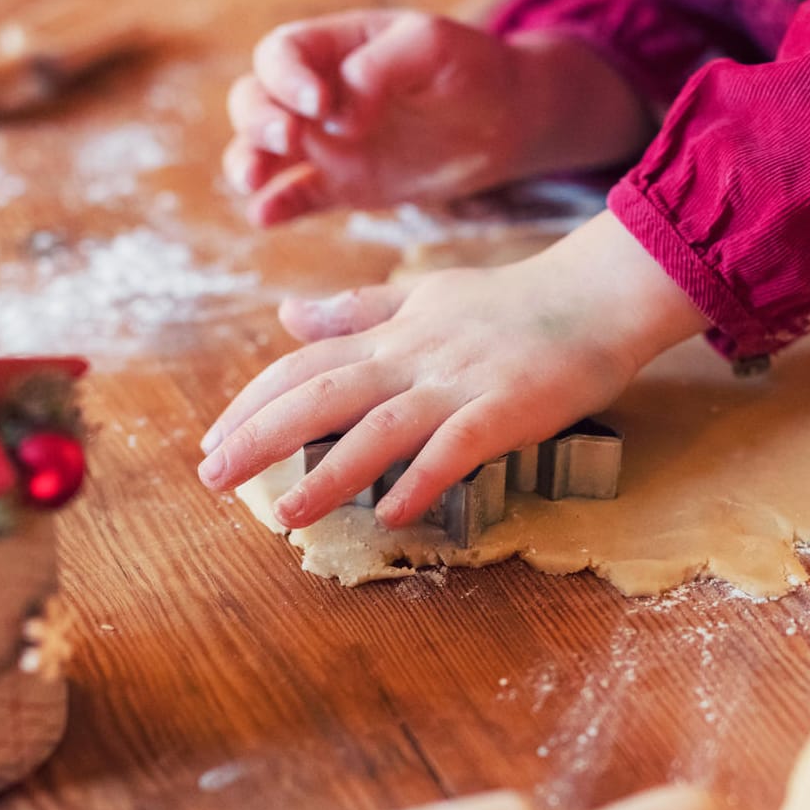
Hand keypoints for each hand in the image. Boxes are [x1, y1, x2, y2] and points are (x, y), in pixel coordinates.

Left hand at [198, 212, 707, 527]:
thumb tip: (285, 315)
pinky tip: (391, 514)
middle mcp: (413, 356)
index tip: (211, 441)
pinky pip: (457, 446)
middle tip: (213, 478)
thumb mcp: (423, 296)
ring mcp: (459, 382)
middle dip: (261, 436)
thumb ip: (355, 313)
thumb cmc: (511, 302)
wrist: (598, 294)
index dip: (252, 403)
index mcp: (390, 335)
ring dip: (329, 472)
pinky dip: (422, 478)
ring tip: (286, 515)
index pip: (303, 366)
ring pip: (380, 426)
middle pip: (322, 394)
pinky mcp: (507, 407)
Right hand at [223, 10, 653, 225]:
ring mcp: (326, 143)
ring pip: (262, 152)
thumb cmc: (471, 68)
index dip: (285, 78)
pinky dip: (275, 207)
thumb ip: (380, 71)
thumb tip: (337, 118)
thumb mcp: (432, 47)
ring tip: (253, 181)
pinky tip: (266, 217)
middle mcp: (317, 95)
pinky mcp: (342, 186)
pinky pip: (295, 197)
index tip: (319, 103)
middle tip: (287, 140)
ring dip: (248, 164)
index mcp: (333, 48)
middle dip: (258, 121)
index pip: (280, 55)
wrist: (507, 120)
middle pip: (255, 101)